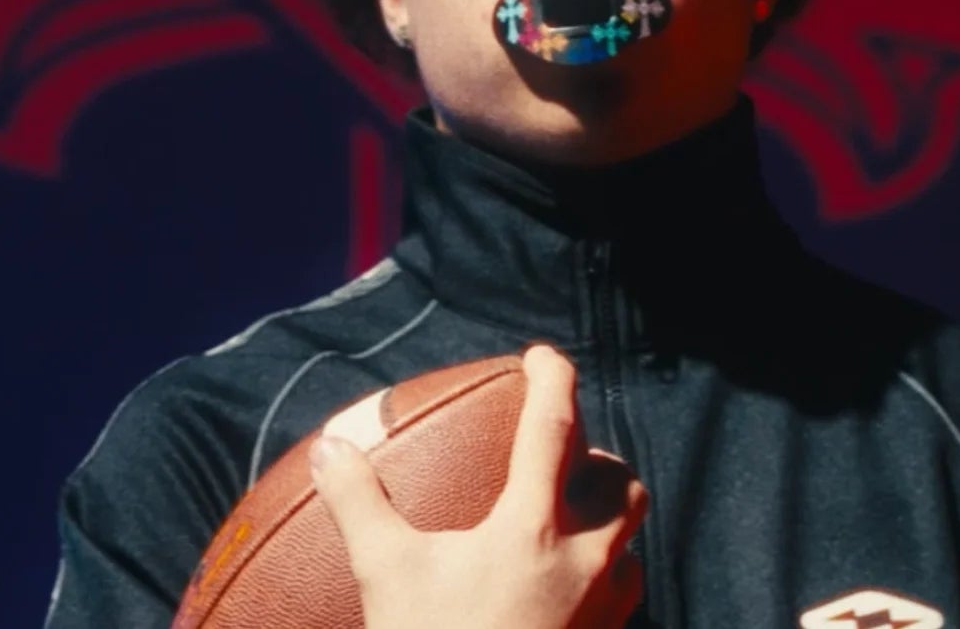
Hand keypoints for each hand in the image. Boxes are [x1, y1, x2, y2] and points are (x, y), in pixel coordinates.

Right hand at [308, 344, 647, 628]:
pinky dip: (603, 578)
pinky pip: (622, 599)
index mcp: (533, 527)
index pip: (554, 428)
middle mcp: (583, 562)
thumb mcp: (387, 574)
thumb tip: (330, 448)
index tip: (541, 356)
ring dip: (608, 522)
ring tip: (569, 521)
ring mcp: (601, 611)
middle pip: (619, 486)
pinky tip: (564, 592)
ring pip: (629, 544)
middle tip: (561, 456)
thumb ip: (359, 504)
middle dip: (598, 463)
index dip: (552, 379)